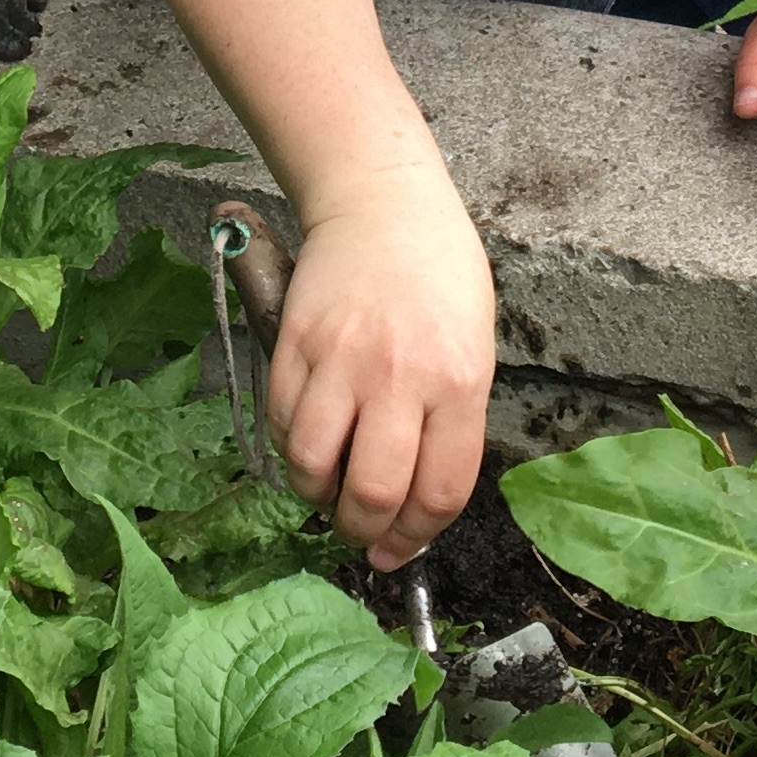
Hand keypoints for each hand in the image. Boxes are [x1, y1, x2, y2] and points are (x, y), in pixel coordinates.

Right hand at [265, 171, 492, 567]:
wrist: (382, 204)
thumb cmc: (439, 277)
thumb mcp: (473, 349)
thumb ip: (451, 423)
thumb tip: (417, 501)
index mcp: (458, 381)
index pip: (438, 491)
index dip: (415, 538)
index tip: (398, 552)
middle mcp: (400, 375)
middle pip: (373, 491)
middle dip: (362, 532)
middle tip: (358, 534)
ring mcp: (341, 359)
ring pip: (313, 465)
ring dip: (316, 495)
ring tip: (327, 489)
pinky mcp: (294, 343)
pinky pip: (283, 422)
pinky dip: (291, 449)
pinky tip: (308, 444)